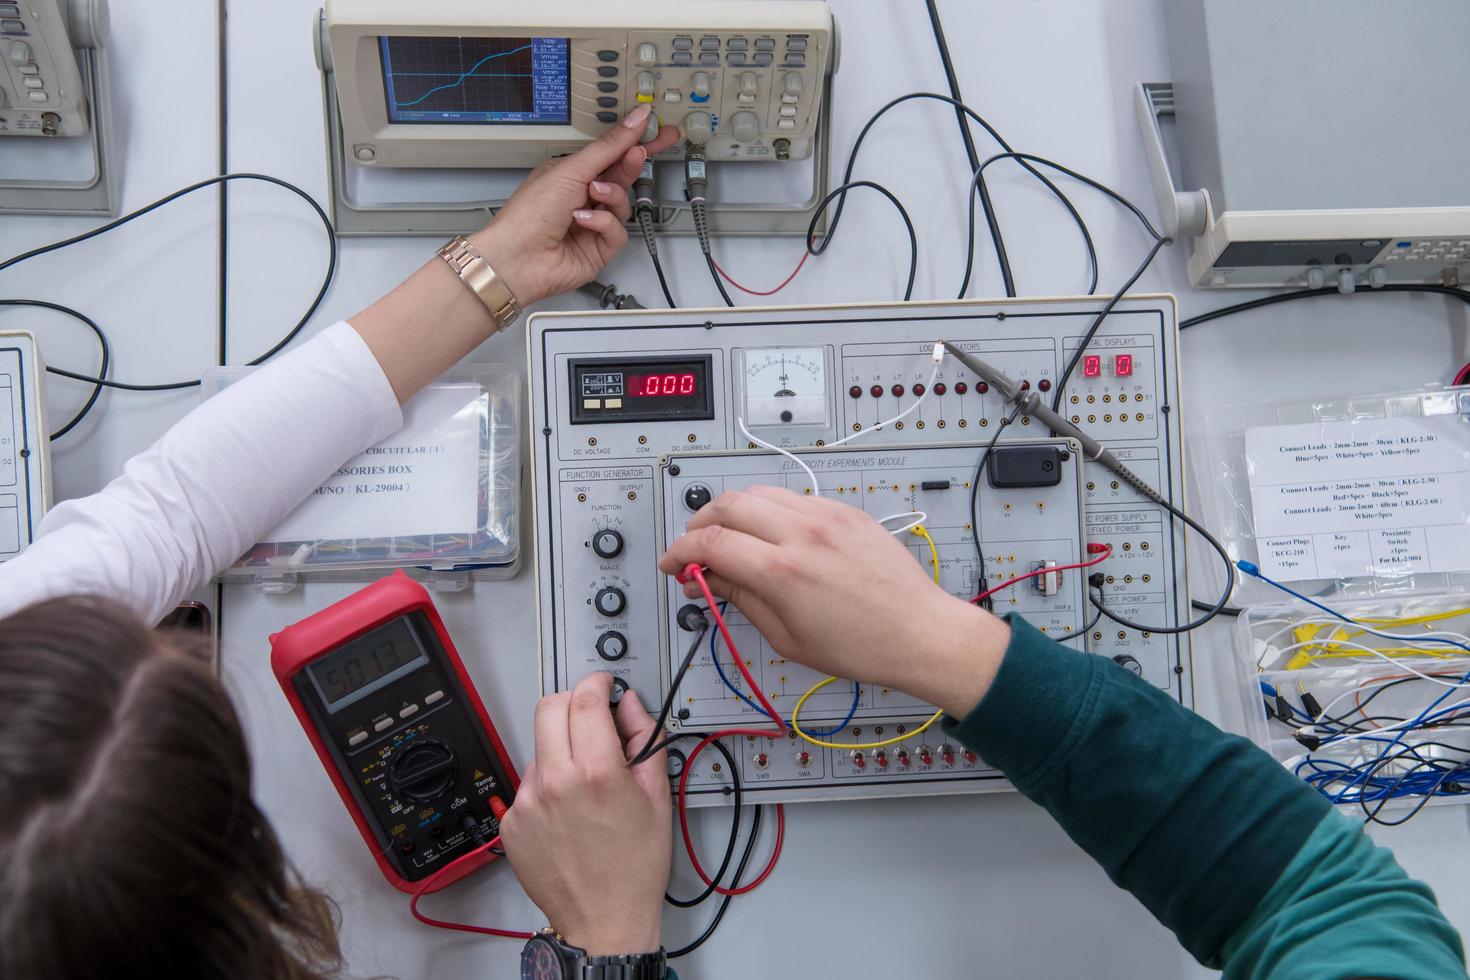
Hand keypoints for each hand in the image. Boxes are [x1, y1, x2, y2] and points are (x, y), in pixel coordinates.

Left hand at [471, 105, 680, 307]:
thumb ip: (609, 146)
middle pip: (620, 175)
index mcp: (571, 174)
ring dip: (611, 196)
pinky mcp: (599, 249)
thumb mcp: (571, 169)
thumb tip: (635, 120)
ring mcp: (592, 224)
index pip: (610, 153)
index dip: (634, 141)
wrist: (518, 258)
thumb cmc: (529, 213)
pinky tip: (584, 222)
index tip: (656, 129)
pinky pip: (618, 230)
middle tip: (640, 152)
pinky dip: (603, 223)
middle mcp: (582, 197)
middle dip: (631, 164)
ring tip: (593, 194)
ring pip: (623, 203)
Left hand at [499, 672, 670, 955]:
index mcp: (596, 773)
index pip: (585, 698)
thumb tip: (631, 706)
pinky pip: (527, 783)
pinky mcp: (512, 822)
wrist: (604, 919)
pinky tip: (567, 810)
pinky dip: (547, 784)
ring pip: (538, 746)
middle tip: (590, 718)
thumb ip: (645, 741)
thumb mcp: (657, 797)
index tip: (603, 683)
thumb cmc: (634, 867)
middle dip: (572, 702)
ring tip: (584, 782)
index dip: (597, 681)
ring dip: (560, 748)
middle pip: (549, 707)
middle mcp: (556, 782)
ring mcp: (528, 803)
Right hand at [658, 486, 1011, 716]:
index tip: (673, 565)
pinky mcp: (844, 510)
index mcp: (782, 571)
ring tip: (730, 540)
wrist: (919, 631)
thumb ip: (740, 598)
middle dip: (699, 525)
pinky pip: (792, 497)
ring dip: (732, 512)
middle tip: (694, 550)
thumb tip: (706, 579)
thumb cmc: (861, 646)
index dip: (681, 553)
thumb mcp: (787, 636)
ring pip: (758, 492)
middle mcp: (802, 533)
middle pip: (727, 505)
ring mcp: (825, 515)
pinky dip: (769, 510)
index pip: (710, 542)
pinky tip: (770, 536)